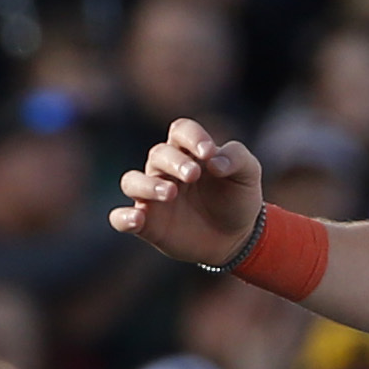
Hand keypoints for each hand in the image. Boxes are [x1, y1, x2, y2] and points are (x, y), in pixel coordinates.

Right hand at [110, 117, 265, 269]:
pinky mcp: (147, 224)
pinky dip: (123, 217)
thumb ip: (236, 158)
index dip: (192, 137)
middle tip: (193, 175)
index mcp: (189, 152)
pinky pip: (120, 217)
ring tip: (170, 193)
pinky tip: (137, 219)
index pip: (180, 131)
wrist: (236, 238)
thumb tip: (214, 160)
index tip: (208, 152)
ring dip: (147, 184)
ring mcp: (153, 197)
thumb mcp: (248, 173)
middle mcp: (166, 170)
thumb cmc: (238, 198)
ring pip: (131, 181)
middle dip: (174, 162)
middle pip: (158, 154)